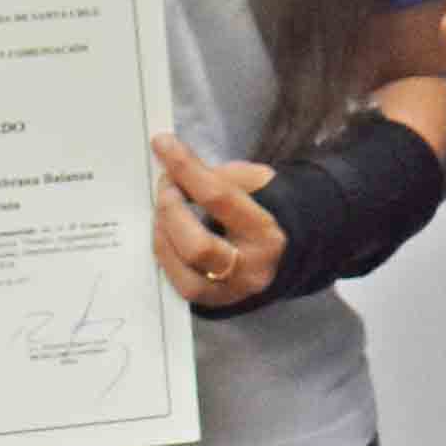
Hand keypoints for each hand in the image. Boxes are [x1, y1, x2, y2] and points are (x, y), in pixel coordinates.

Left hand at [153, 134, 290, 309]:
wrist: (283, 256)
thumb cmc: (265, 211)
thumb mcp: (256, 184)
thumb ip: (218, 176)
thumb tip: (173, 169)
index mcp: (267, 232)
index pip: (219, 198)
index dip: (186, 168)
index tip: (163, 144)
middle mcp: (249, 268)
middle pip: (196, 245)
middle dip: (171, 210)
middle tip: (165, 186)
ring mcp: (228, 290)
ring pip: (181, 265)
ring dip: (162, 229)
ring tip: (164, 206)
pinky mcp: (209, 301)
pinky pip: (175, 278)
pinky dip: (164, 249)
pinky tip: (165, 231)